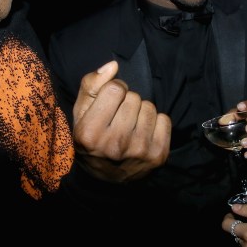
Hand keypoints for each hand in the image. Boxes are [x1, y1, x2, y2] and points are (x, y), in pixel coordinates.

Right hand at [72, 60, 169, 181]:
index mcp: (90, 133)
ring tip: (131, 126)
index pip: (114, 89)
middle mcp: (115, 144)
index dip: (113, 90)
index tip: (110, 103)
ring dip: (141, 112)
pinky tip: (144, 133)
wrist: (106, 180)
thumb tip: (113, 66)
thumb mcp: (81, 113)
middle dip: (127, 102)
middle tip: (119, 118)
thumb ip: (92, 84)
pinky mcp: (158, 156)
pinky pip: (165, 119)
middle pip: (133, 97)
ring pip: (150, 107)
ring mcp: (139, 151)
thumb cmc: (92, 139)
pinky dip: (156, 123)